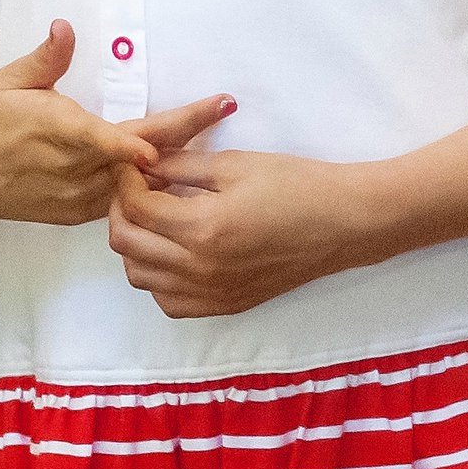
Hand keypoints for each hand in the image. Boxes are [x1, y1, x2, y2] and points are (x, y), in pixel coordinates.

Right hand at [0, 22, 234, 225]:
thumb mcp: (9, 80)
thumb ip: (46, 58)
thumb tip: (65, 27)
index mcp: (58, 132)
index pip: (107, 140)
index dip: (141, 143)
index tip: (166, 141)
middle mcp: (74, 169)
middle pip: (140, 156)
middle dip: (186, 132)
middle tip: (223, 106)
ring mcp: (77, 197)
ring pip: (136, 183)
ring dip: (173, 159)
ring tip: (210, 130)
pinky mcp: (76, 213)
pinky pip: (121, 200)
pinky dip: (147, 183)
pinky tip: (176, 167)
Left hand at [107, 149, 386, 318]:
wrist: (344, 224)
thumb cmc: (295, 185)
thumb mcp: (233, 164)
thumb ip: (179, 165)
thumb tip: (141, 162)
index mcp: (202, 229)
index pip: (135, 207)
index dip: (127, 179)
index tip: (136, 163)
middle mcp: (199, 269)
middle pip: (126, 244)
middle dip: (123, 209)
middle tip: (140, 186)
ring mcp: (211, 294)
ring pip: (140, 277)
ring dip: (136, 244)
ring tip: (157, 217)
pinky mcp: (224, 306)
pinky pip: (168, 301)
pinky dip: (158, 278)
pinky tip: (175, 251)